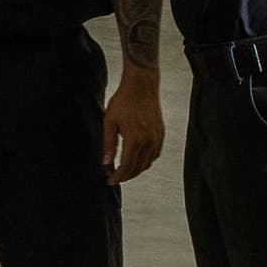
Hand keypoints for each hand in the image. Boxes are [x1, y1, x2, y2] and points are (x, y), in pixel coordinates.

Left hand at [101, 69, 163, 183]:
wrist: (141, 86)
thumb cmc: (124, 100)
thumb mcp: (110, 122)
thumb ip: (108, 145)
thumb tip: (106, 163)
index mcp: (134, 140)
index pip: (126, 167)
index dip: (118, 177)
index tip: (111, 180)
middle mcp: (148, 142)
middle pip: (138, 168)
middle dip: (126, 176)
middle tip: (115, 176)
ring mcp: (157, 138)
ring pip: (148, 163)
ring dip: (136, 169)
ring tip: (124, 169)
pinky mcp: (161, 134)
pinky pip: (155, 154)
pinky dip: (146, 160)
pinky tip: (137, 158)